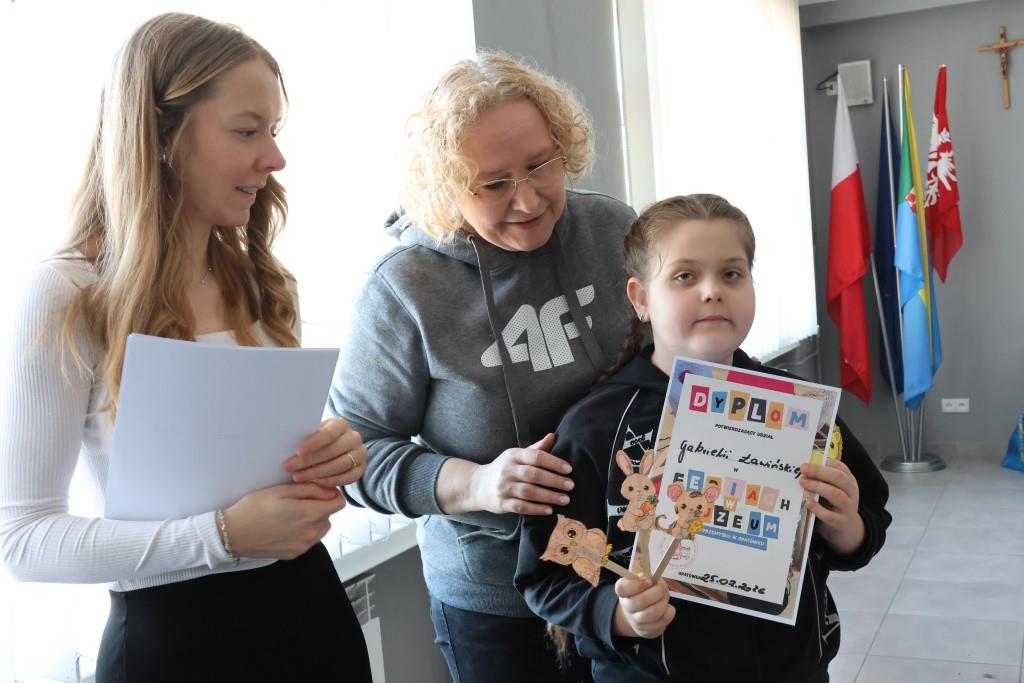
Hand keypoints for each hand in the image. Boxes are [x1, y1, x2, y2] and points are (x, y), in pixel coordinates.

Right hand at [223, 483, 346, 559]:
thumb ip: (311, 489)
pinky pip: (309, 540)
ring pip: (321, 528)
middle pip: (329, 515)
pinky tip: (286, 526)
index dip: (331, 494)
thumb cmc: (254, 508)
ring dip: (314, 520)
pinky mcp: (295, 554)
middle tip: (298, 500)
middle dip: (320, 505)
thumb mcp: (282, 490)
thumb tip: (331, 491)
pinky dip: (304, 532)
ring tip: (292, 514)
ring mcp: (304, 546)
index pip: (339, 503)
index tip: (319, 490)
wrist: (233, 534)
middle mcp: (311, 533)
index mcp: (310, 514)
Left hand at [283, 417, 365, 487]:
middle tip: (289, 467)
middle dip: (310, 460)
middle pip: (334, 450)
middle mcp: (354, 437)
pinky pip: (349, 477)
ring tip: (297, 477)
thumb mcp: (310, 435)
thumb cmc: (314, 442)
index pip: (330, 432)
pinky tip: (316, 483)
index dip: (314, 442)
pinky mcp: (360, 469)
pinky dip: (332, 481)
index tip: (298, 451)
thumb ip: (302, 436)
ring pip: (341, 465)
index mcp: (341, 424)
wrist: (331, 452)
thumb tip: (282, 439)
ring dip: (317, 472)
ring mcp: (360, 454)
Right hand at [467, 433, 574, 514]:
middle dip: (554, 480)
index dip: (553, 462)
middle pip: (533, 475)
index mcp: (513, 456)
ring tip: (565, 499)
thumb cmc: (504, 468)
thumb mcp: (516, 455)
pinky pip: (521, 507)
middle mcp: (507, 470)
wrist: (478, 485)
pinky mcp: (501, 503)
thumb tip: (552, 436)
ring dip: (549, 496)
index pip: (535, 457)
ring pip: (528, 492)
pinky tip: (549, 510)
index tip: (569, 469)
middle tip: (570, 485)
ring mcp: (503, 487)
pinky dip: (536, 509)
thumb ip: (536, 448)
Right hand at [612, 575, 675, 638]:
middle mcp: (627, 607)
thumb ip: (646, 576)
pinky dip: (669, 612)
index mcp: (623, 591)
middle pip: (639, 601)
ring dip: (663, 602)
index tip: (649, 581)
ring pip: (652, 613)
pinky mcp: (647, 630)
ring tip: (665, 598)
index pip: (622, 588)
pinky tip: (668, 608)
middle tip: (662, 588)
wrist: (639, 614)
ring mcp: (636, 621)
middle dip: (657, 592)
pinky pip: (662, 621)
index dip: (637, 584)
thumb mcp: (642, 579)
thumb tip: (650, 578)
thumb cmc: (643, 592)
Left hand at [799, 459, 864, 554]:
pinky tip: (807, 503)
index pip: (840, 467)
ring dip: (818, 487)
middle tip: (803, 469)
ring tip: (803, 482)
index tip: (807, 461)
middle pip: (839, 478)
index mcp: (849, 481)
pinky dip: (818, 509)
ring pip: (836, 495)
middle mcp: (851, 492)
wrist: (847, 530)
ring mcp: (848, 508)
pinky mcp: (842, 523)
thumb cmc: (834, 504)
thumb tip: (803, 467)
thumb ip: (822, 479)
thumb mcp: (833, 489)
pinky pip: (830, 516)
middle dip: (820, 472)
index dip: (824, 463)